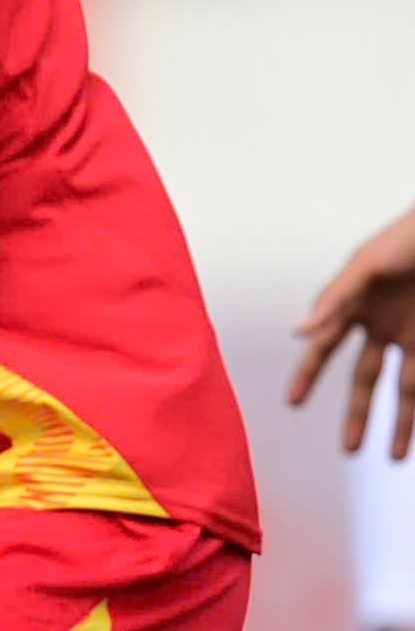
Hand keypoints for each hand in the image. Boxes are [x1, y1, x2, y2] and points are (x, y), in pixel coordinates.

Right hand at [290, 200, 414, 457]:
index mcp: (353, 306)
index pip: (325, 348)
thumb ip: (334, 299)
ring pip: (404, 390)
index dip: (308, 375)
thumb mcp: (365, 266)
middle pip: (364, 380)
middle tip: (348, 449)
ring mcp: (411, 335)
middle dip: (357, 416)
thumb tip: (300, 332)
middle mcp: (380, 327)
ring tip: (393, 457)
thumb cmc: (406, 240)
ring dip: (400, 424)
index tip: (293, 401)